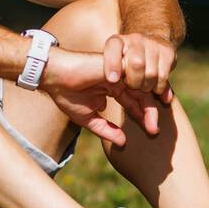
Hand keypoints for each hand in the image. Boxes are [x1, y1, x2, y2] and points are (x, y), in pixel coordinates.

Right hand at [40, 48, 164, 143]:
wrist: (54, 77)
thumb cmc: (67, 94)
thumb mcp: (88, 118)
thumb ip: (105, 130)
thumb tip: (123, 143)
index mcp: (114, 89)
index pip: (134, 102)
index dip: (143, 116)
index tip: (151, 132)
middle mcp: (119, 79)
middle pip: (142, 95)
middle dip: (150, 113)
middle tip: (154, 131)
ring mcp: (119, 71)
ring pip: (142, 86)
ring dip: (149, 105)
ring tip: (151, 123)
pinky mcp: (116, 65)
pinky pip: (136, 75)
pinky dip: (143, 87)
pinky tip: (147, 103)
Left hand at [103, 33, 175, 101]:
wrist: (150, 42)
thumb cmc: (125, 60)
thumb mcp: (112, 62)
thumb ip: (109, 71)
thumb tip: (113, 80)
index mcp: (117, 41)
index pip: (113, 47)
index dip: (112, 64)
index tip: (112, 79)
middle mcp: (136, 39)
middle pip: (137, 64)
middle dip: (134, 82)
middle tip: (131, 85)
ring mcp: (153, 44)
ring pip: (151, 74)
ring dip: (146, 86)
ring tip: (142, 85)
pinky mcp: (167, 52)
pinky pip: (163, 77)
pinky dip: (158, 87)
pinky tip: (154, 86)